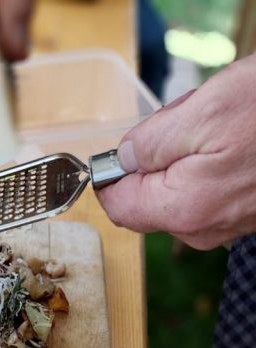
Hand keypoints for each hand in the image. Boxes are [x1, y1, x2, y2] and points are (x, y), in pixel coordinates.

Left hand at [97, 54, 255, 249]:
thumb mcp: (204, 112)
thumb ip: (151, 143)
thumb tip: (120, 161)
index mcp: (183, 208)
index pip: (118, 207)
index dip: (110, 175)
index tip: (122, 148)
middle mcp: (201, 228)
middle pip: (148, 197)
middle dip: (156, 155)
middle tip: (187, 119)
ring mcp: (224, 225)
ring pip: (178, 189)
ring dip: (186, 153)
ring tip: (220, 123)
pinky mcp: (242, 214)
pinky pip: (207, 188)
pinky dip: (210, 159)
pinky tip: (235, 136)